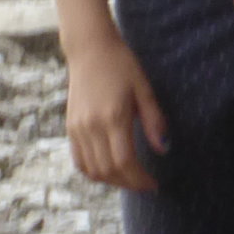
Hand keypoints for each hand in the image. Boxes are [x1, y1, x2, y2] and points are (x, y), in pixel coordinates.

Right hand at [64, 32, 169, 191]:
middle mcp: (92, 126)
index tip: (153, 184)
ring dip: (112, 181)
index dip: (140, 180)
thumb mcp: (144, 89)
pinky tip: (109, 171)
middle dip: (129, 184)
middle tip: (144, 185)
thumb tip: (163, 149)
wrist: (89, 48)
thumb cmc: (121, 65)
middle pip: (109, 171)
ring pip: (92, 170)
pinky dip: (93, 172)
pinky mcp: (70, 127)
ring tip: (129, 179)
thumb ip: (154, 121)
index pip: (125, 162)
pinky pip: (79, 161)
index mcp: (113, 117)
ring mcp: (78, 128)